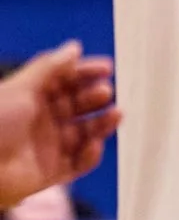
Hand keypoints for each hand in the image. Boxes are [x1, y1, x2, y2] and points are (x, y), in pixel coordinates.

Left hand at [0, 45, 116, 208]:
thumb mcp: (20, 87)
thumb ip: (50, 67)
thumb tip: (75, 47)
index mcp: (34, 96)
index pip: (67, 80)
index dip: (87, 72)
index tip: (108, 68)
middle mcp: (44, 119)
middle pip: (79, 105)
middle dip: (95, 97)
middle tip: (106, 92)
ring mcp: (49, 146)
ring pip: (85, 132)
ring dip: (102, 124)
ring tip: (116, 115)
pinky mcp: (52, 172)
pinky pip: (79, 164)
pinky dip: (91, 155)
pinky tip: (94, 145)